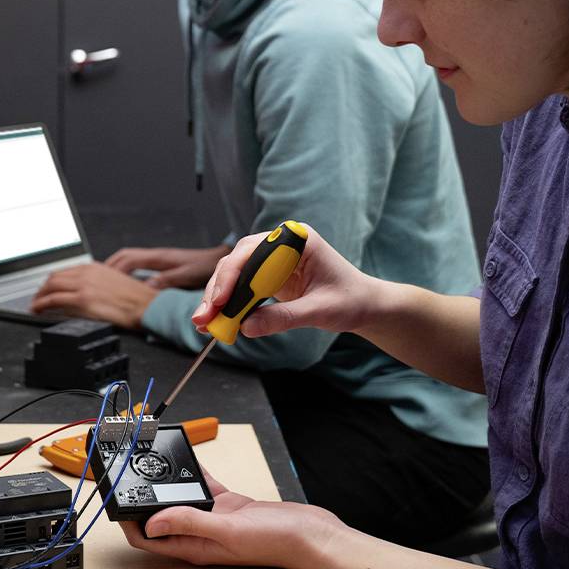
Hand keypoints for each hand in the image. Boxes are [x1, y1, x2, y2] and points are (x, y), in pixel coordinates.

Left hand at [29, 261, 158, 327]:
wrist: (146, 306)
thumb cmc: (137, 299)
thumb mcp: (114, 282)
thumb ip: (97, 283)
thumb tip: (84, 292)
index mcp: (94, 268)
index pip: (65, 271)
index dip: (52, 282)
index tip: (48, 289)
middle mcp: (87, 273)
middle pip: (54, 277)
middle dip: (42, 289)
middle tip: (37, 298)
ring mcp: (84, 286)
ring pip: (51, 287)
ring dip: (39, 297)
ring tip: (35, 306)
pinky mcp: (83, 300)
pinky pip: (54, 300)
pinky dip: (42, 305)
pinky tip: (38, 310)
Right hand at [105, 244, 232, 288]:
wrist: (218, 259)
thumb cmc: (205, 266)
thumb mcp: (186, 275)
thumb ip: (165, 281)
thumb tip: (145, 289)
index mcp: (158, 257)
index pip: (127, 259)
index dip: (113, 269)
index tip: (101, 278)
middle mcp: (156, 255)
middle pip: (124, 256)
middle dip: (109, 266)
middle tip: (96, 278)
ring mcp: (159, 258)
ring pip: (130, 259)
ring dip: (118, 268)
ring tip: (107, 280)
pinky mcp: (163, 263)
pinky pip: (139, 265)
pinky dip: (129, 271)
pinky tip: (128, 282)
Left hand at [122, 469, 347, 568]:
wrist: (310, 535)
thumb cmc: (275, 542)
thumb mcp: (228, 531)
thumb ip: (191, 523)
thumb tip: (151, 520)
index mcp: (194, 547)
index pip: (149, 538)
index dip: (128, 521)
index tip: (116, 500)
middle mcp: (200, 534)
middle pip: (160, 517)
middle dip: (142, 499)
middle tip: (127, 475)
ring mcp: (214, 520)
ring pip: (180, 499)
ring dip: (165, 484)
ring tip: (150, 463)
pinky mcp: (229, 506)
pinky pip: (204, 487)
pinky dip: (193, 472)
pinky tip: (186, 458)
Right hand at [192, 223, 381, 338]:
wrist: (364, 306)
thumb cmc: (350, 301)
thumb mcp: (319, 311)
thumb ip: (284, 318)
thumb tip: (246, 328)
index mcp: (296, 240)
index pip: (253, 251)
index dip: (232, 274)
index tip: (219, 300)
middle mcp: (280, 244)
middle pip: (237, 261)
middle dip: (218, 290)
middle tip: (204, 317)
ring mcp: (272, 260)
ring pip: (234, 275)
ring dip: (217, 299)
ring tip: (204, 324)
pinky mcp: (268, 277)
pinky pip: (242, 289)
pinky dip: (229, 306)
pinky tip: (216, 322)